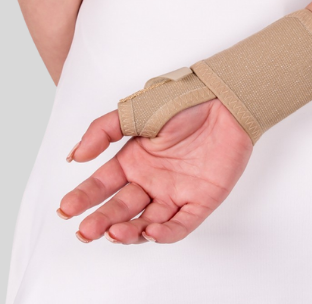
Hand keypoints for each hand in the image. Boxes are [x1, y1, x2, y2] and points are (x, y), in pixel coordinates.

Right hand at [57, 100, 252, 243]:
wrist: (224, 102)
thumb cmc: (182, 103)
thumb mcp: (136, 112)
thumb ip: (103, 131)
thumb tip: (74, 156)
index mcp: (134, 161)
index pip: (103, 185)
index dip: (83, 198)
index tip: (66, 209)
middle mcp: (152, 180)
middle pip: (122, 208)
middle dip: (102, 221)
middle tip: (85, 231)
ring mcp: (176, 192)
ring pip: (148, 222)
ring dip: (130, 231)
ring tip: (114, 232)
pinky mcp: (201, 200)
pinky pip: (182, 223)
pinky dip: (167, 232)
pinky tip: (151, 231)